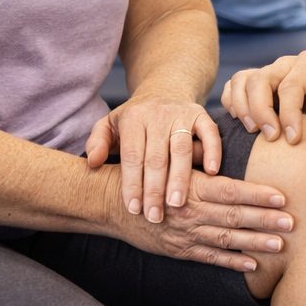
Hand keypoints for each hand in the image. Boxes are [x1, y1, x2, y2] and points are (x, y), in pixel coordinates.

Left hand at [84, 95, 220, 223]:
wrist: (164, 89)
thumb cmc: (135, 118)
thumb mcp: (109, 124)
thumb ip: (97, 142)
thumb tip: (93, 162)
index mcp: (133, 119)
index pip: (132, 156)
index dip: (132, 184)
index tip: (134, 209)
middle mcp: (157, 115)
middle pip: (156, 157)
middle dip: (155, 190)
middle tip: (154, 216)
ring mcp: (181, 114)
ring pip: (181, 149)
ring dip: (180, 178)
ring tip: (176, 204)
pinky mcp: (201, 114)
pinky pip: (209, 133)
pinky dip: (212, 152)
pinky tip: (212, 173)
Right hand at [126, 168, 294, 272]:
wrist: (113, 203)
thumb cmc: (147, 175)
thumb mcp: (171, 162)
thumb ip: (198, 157)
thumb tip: (226, 144)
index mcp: (191, 187)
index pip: (230, 190)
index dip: (257, 194)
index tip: (281, 197)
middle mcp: (190, 212)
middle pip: (234, 216)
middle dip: (264, 219)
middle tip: (291, 222)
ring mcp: (185, 234)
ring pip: (226, 239)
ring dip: (254, 242)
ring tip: (280, 244)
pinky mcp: (179, 250)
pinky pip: (210, 258)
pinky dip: (232, 262)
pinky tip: (253, 264)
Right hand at [222, 49, 305, 146]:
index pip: (292, 85)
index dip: (289, 114)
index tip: (293, 140)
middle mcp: (288, 63)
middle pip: (261, 80)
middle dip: (261, 111)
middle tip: (271, 138)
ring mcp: (272, 70)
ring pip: (243, 80)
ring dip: (242, 107)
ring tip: (253, 133)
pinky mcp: (263, 80)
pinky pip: (238, 84)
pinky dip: (233, 102)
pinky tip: (243, 125)